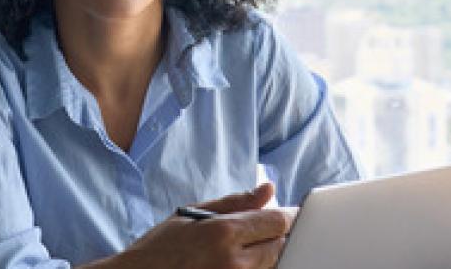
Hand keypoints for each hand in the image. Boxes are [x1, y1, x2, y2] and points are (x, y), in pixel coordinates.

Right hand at [85, 183, 293, 268]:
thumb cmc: (160, 247)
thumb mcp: (193, 215)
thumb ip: (235, 202)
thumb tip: (268, 189)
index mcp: (223, 232)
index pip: (277, 221)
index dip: (288, 216)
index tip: (289, 213)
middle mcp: (234, 260)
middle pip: (281, 245)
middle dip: (279, 234)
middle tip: (265, 230)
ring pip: (273, 263)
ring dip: (269, 252)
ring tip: (244, 246)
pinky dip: (257, 266)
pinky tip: (239, 259)